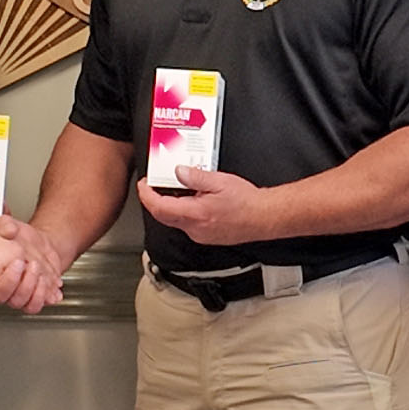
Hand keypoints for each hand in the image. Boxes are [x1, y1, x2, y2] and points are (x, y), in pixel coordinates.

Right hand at [0, 220, 74, 312]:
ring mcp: (15, 294)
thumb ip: (6, 225)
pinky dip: (41, 295)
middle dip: (10, 281)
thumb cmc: (19, 237)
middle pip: (0, 295)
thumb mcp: (10, 225)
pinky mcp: (31, 297)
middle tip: (19, 263)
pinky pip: (33, 305)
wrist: (38, 245)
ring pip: (17, 302)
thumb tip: (9, 229)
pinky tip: (46, 283)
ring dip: (28, 287)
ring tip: (34, 268)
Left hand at [140, 166, 273, 246]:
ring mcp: (200, 235)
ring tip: (175, 188)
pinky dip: (183, 212)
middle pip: (163, 216)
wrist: (264, 217)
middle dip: (154, 201)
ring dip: (170, 206)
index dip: (147, 195)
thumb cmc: (247, 202)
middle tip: (153, 186)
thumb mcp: (219, 181)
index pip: (159, 207)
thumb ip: (195, 177)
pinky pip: (187, 225)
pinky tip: (192, 200)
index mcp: (195, 214)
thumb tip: (178, 172)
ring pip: (175, 221)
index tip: (144, 185)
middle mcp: (195, 228)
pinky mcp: (206, 237)